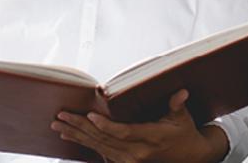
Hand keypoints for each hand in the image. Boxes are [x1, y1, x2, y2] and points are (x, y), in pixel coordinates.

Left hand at [51, 89, 229, 162]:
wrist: (188, 156)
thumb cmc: (184, 132)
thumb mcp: (183, 118)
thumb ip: (177, 104)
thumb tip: (181, 92)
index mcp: (152, 138)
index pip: (124, 133)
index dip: (106, 126)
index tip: (91, 116)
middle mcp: (138, 152)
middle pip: (104, 140)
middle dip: (81, 127)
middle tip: (62, 116)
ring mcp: (130, 159)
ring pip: (98, 147)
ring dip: (77, 136)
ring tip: (59, 125)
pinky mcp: (124, 161)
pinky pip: (100, 152)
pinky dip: (84, 143)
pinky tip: (69, 136)